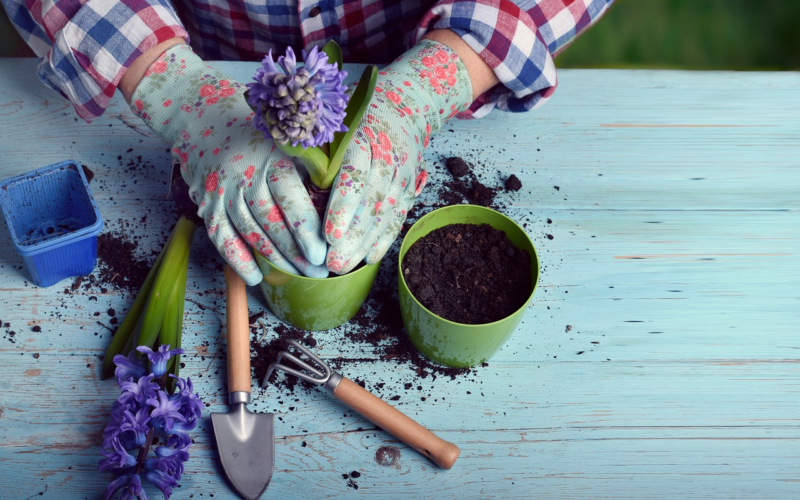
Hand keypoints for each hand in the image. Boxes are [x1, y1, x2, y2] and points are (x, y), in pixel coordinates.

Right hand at [130, 45, 326, 284]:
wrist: (200, 117)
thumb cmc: (258, 132)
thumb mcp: (287, 139)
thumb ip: (312, 165)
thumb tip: (342, 197)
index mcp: (270, 157)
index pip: (290, 199)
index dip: (306, 230)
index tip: (323, 253)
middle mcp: (244, 175)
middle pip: (271, 222)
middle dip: (296, 252)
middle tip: (319, 273)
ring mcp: (222, 192)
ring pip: (249, 233)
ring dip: (275, 260)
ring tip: (299, 276)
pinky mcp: (206, 204)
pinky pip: (221, 238)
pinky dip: (238, 260)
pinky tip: (256, 278)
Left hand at [324, 41, 472, 273]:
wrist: (405, 106)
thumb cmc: (354, 116)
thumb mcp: (334, 121)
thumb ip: (315, 146)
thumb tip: (285, 172)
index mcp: (363, 135)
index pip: (355, 173)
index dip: (344, 206)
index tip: (329, 233)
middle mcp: (387, 155)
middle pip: (372, 200)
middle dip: (353, 235)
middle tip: (332, 262)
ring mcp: (402, 173)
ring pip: (385, 212)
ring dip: (365, 243)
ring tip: (343, 266)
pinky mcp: (409, 187)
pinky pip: (398, 216)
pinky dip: (385, 238)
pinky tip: (369, 258)